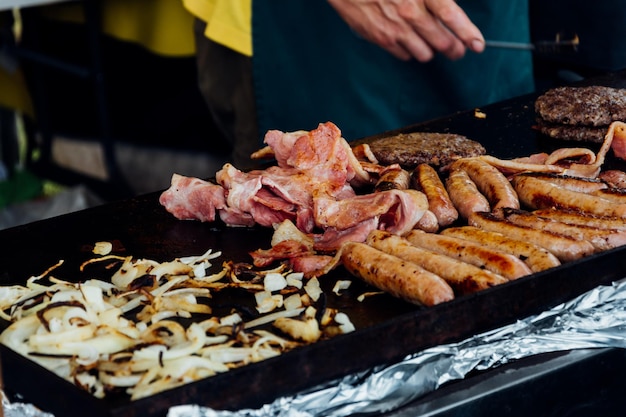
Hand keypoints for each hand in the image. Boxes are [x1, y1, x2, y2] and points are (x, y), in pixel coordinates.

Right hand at [327, 0, 484, 61]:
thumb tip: (449, 11)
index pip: (452, 16)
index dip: (468, 33)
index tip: (477, 44)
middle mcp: (410, 12)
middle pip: (442, 42)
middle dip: (454, 49)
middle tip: (457, 49)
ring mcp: (395, 28)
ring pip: (425, 54)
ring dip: (431, 51)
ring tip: (430, 43)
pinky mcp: (380, 38)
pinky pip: (404, 56)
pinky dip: (410, 51)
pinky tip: (409, 41)